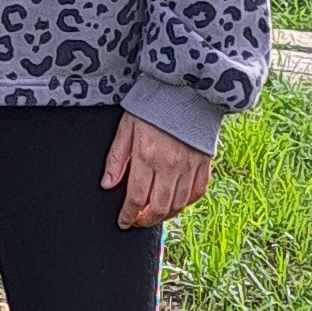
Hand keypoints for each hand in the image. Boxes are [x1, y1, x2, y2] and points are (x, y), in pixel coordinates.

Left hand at [102, 112, 212, 229]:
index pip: (136, 198)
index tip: (123, 222)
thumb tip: (107, 184)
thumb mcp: (126, 128)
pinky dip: (186, 203)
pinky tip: (176, 203)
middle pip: (158, 207)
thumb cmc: (153, 105)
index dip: (128, 215)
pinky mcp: (204, 163)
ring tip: (153, 214)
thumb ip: (116, 158)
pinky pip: (197, 192)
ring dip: (164, 215)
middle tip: (137, 221)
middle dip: (145, 220)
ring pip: (178, 204)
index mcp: (147, 157)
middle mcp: (170, 166)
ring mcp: (190, 166)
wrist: (186, 88)